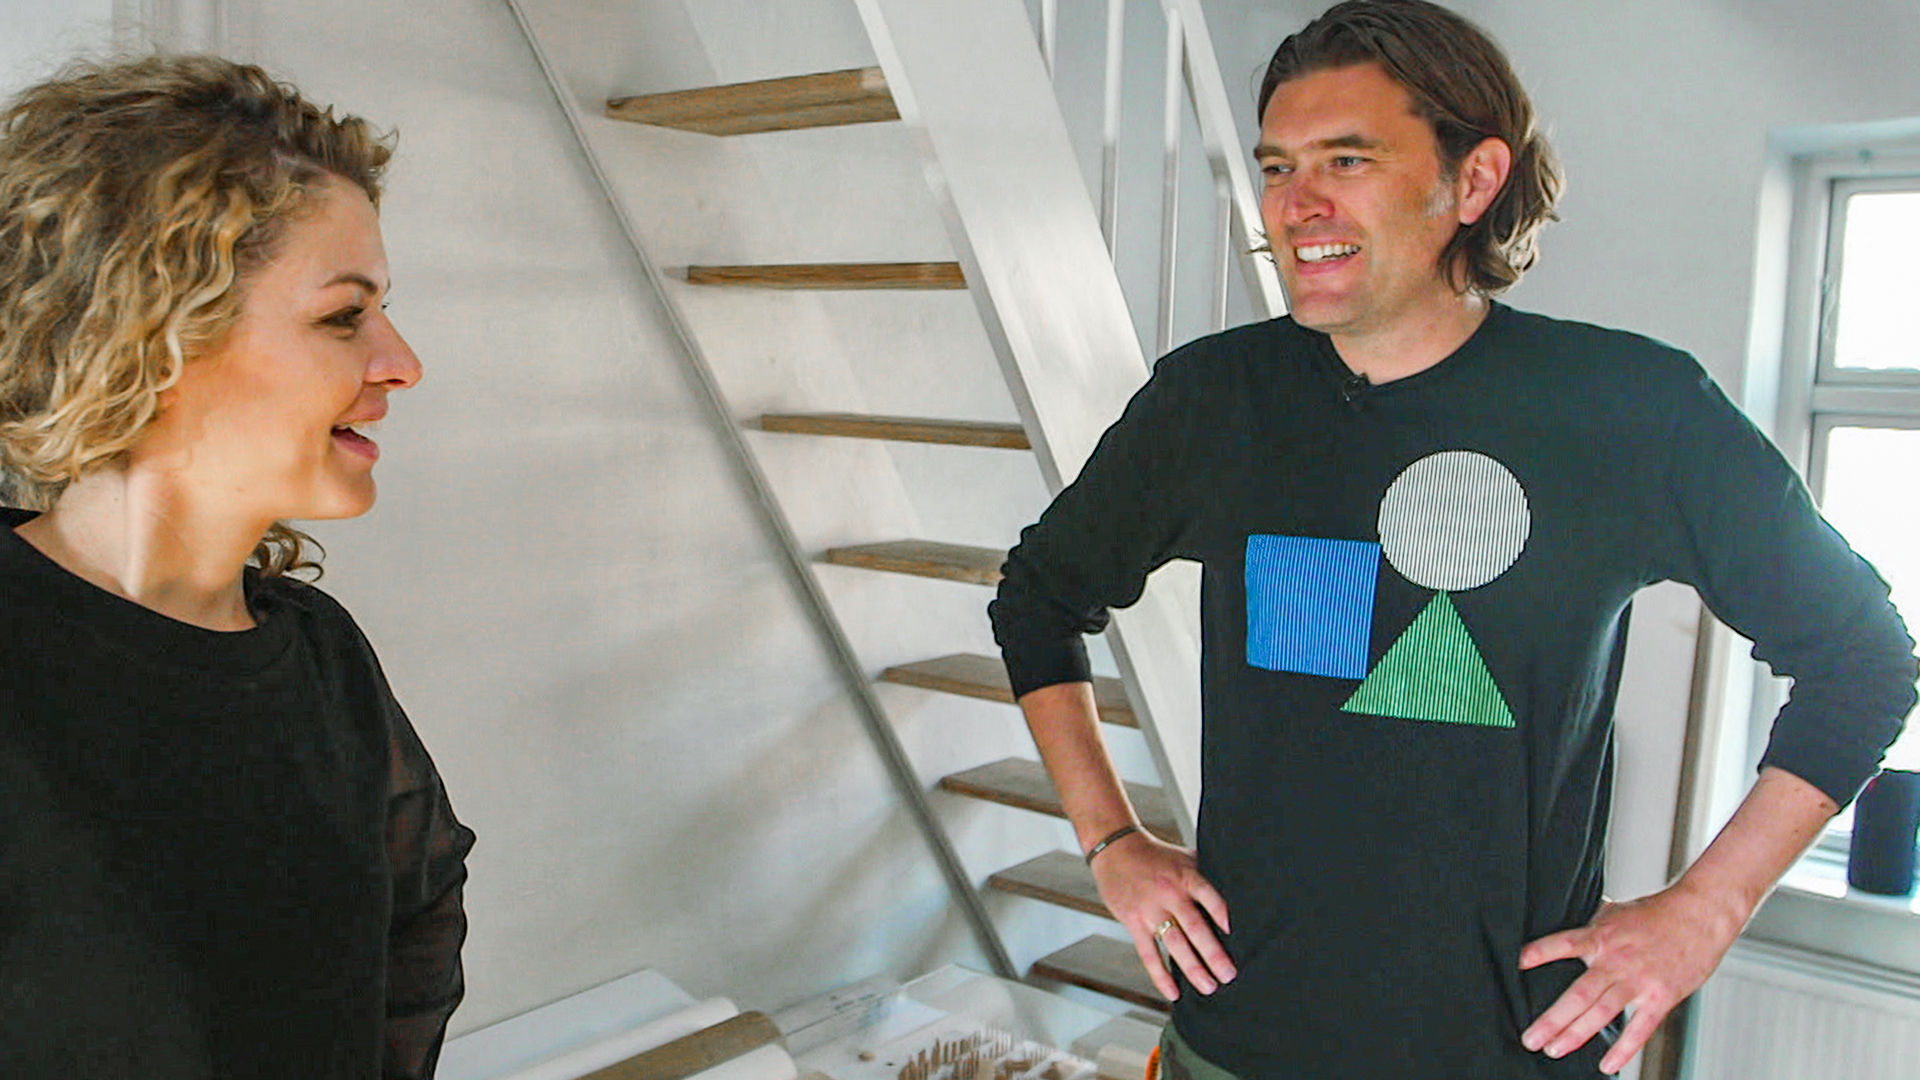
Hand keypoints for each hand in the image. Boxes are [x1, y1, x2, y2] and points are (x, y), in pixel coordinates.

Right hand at [1088, 830, 1234, 999]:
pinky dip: (1161, 975)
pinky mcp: (1134, 922)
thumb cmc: (1157, 857)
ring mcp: (1151, 910)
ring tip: (1209, 987)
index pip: (1208, 895)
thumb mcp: (1184, 858)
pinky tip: (1174, 991)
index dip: (1221, 913)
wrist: (1116, 850)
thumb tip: (1241, 893)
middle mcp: (1169, 893)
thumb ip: (1207, 875)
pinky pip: (1148, 954)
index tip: (1236, 934)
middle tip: (1229, 975)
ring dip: (1193, 968)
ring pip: (1174, 943)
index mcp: (1186, 876)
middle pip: (1194, 926)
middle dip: (1213, 953)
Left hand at [1519, 882, 1746, 1073]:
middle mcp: (1615, 959)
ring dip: (1576, 1034)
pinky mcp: (1661, 996)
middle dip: (1551, 1019)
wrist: (1701, 915)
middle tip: (1529, 1038)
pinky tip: (1607, 1065)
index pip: (1562, 944)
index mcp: (1600, 936)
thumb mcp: (1616, 911)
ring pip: (1602, 1012)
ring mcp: (1638, 980)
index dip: (1538, 953)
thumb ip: (1590, 922)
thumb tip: (1566, 917)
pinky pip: (1640, 1028)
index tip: (1515, 965)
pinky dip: (1623, 1049)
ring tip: (1553, 1050)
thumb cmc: (1657, 913)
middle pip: (1577, 993)